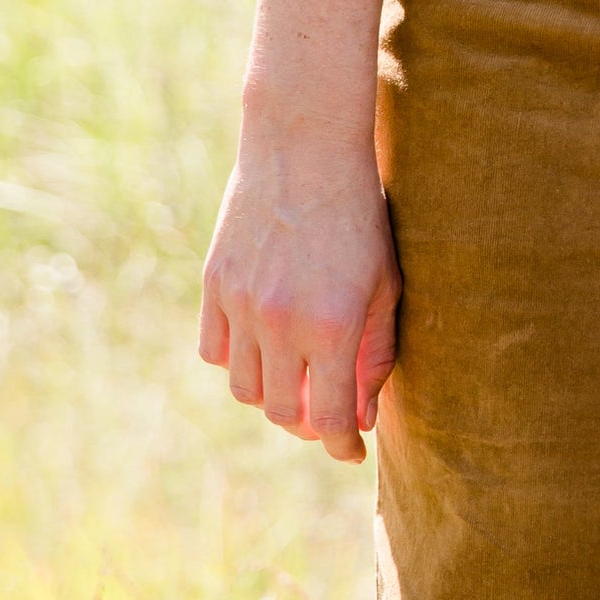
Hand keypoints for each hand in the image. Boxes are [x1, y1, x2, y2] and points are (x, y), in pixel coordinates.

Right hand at [198, 130, 400, 464]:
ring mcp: (241, 304)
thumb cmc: (359, 214)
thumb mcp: (384, 283)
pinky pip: (215, 351)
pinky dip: (237, 362)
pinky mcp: (214, 285)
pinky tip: (262, 348)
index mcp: (332, 325)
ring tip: (296, 379)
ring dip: (272, 395)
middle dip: (308, 425)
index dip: (343, 445)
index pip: (332, 417)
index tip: (352, 452)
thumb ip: (376, 353)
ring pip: (245, 388)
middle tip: (326, 416)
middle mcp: (282, 322)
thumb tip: (364, 415)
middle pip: (283, 413)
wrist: (304, 147)